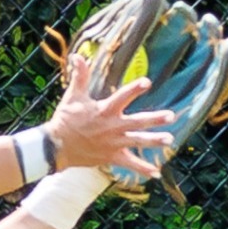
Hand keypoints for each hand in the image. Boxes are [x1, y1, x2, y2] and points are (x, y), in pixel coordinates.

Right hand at [43, 54, 174, 177]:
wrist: (57, 147)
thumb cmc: (65, 120)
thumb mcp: (73, 96)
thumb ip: (80, 76)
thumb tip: (78, 56)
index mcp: (104, 110)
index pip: (122, 97)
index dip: (134, 89)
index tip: (147, 82)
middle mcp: (112, 126)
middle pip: (137, 122)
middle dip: (155, 119)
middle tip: (171, 116)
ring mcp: (113, 143)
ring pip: (137, 141)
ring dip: (154, 141)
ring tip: (169, 140)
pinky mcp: (112, 156)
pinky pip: (130, 164)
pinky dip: (142, 169)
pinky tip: (156, 173)